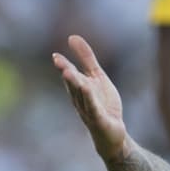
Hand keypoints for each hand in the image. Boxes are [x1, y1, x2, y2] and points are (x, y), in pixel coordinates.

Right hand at [52, 35, 126, 158]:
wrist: (113, 133)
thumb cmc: (103, 104)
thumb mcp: (97, 77)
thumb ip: (86, 58)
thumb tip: (72, 37)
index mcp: (79, 87)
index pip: (70, 75)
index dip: (63, 65)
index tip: (56, 56)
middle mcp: (81, 99)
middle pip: (73, 84)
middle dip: (67, 73)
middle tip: (59, 62)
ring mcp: (89, 110)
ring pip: (81, 96)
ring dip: (75, 85)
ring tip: (69, 72)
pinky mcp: (99, 120)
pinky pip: (94, 109)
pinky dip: (90, 100)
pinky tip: (87, 90)